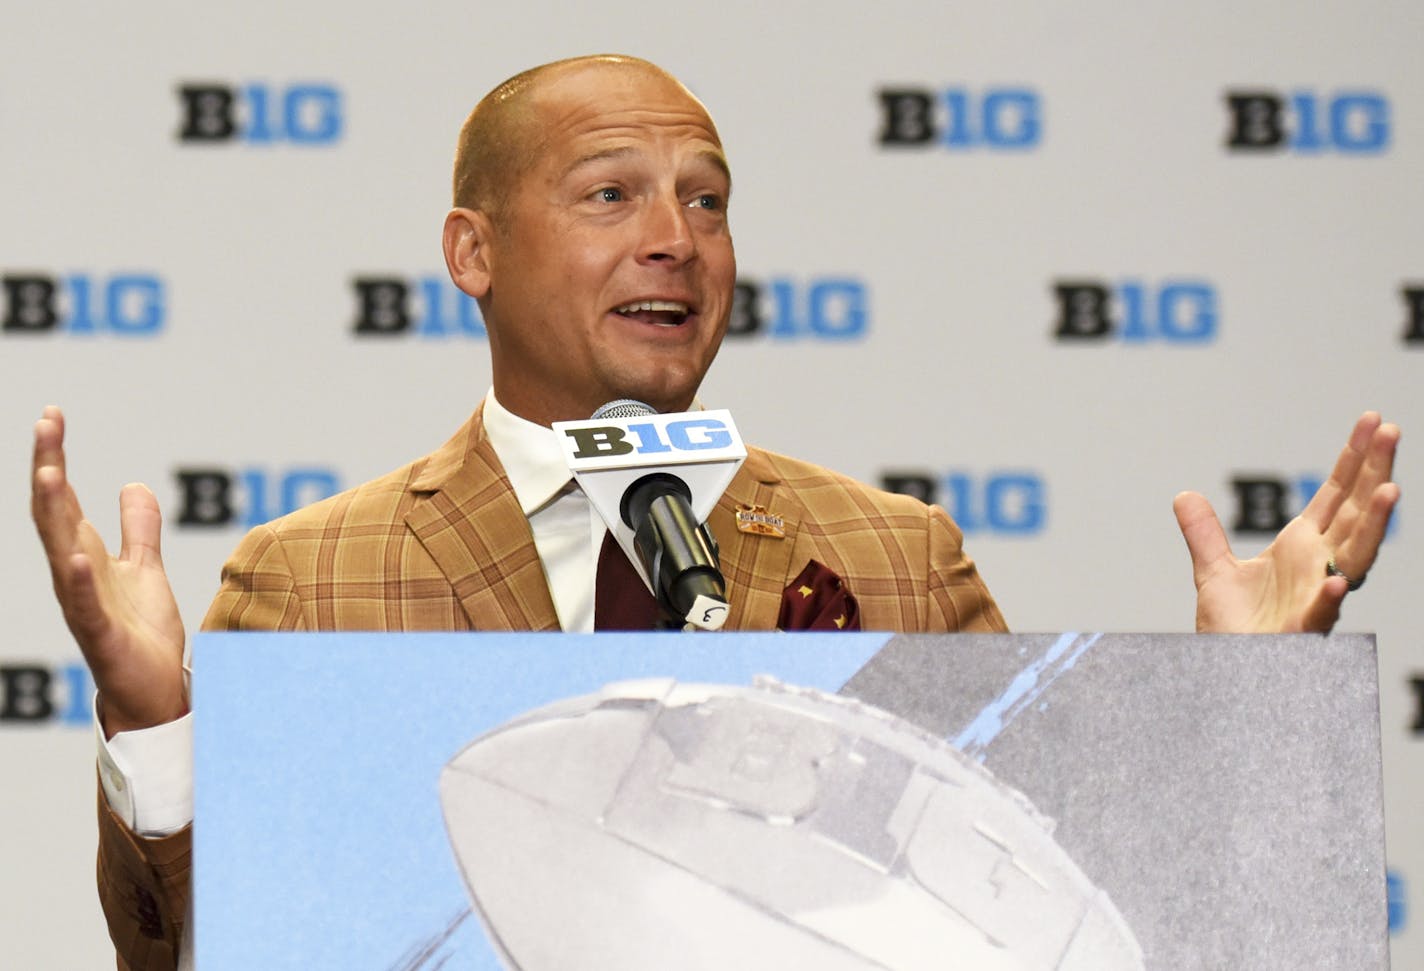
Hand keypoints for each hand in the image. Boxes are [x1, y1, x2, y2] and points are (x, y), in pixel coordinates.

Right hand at [31, 406, 186, 735]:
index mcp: (86, 555)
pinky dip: (78, 580)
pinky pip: (84, 604)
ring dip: (54, 513)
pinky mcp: (100, 634)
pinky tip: (75, 556)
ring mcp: (83, 603)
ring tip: (51, 473)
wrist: (152, 688)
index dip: (55, 456)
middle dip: (48, 468)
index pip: (64, 498)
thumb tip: (132, 485)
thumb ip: (138, 529)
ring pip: (60, 551)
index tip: (52, 414)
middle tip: (44, 425)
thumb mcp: (146, 568)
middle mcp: (76, 575)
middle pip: (54, 514)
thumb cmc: (141, 632)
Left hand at [1173, 412, 1399, 632]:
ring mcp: (1317, 597)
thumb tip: (1184, 496)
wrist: (1228, 673)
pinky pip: (1321, 613)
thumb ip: (1204, 534)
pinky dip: (1330, 597)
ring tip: (1390, 490)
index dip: (1354, 459)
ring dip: (1374, 526)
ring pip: (1355, 558)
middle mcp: (1319, 568)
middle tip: (1391, 430)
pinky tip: (1337, 580)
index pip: (1336, 495)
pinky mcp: (1302, 631)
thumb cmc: (1233, 630)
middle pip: (1355, 512)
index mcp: (1302, 549)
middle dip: (1374, 472)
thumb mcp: (1213, 572)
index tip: (1371, 421)